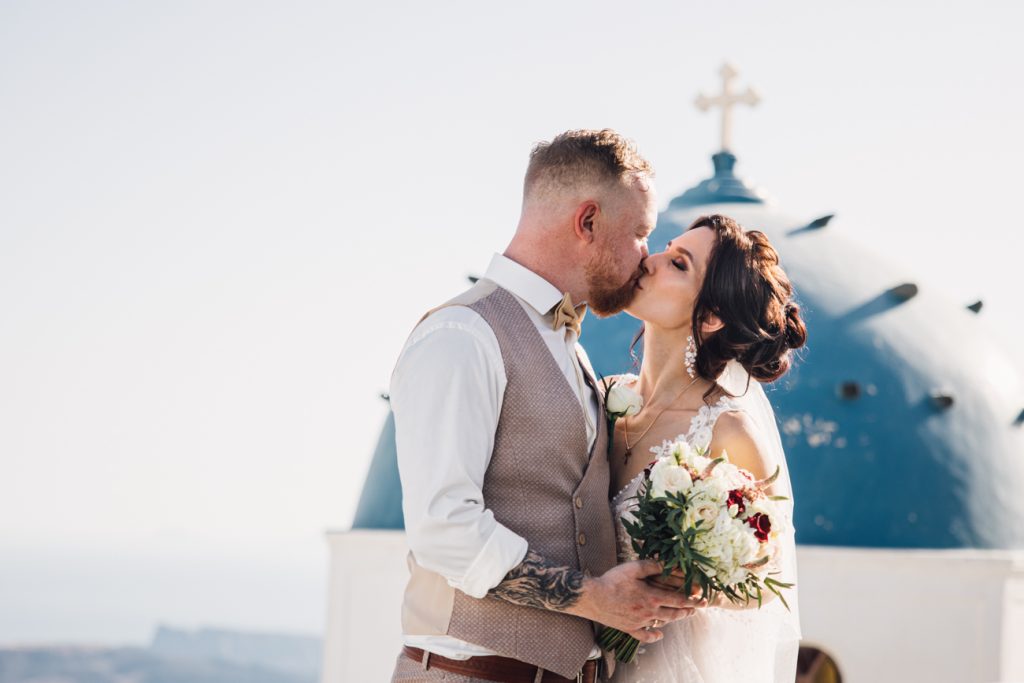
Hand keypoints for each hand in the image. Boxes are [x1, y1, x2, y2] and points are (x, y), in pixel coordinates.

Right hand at [567, 560, 707, 642]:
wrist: (592, 598)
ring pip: (662, 623)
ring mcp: (639, 622)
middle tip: (696, 609)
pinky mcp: (629, 628)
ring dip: (675, 619)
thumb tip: (666, 563)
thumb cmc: (612, 580)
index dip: (692, 599)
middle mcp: (649, 612)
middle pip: (673, 613)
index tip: (703, 600)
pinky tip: (659, 635)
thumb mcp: (633, 568)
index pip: (678, 599)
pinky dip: (653, 636)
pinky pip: (644, 635)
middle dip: (687, 610)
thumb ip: (651, 565)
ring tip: (682, 616)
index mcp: (652, 597)